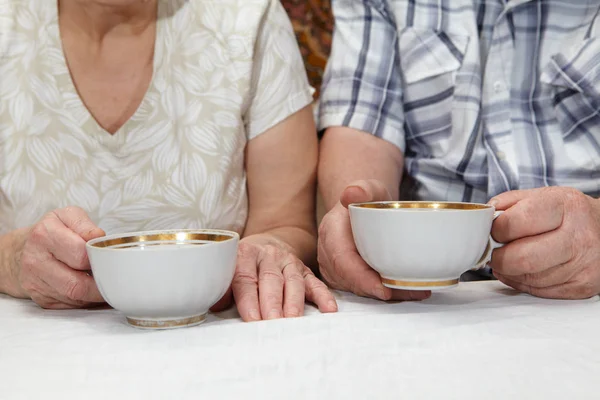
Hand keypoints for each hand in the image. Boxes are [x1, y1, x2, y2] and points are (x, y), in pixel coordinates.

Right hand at [9, 206, 105, 308]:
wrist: (19, 251)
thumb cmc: (51, 232)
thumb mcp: (67, 216)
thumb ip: (86, 225)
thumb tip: (100, 239)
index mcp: (44, 235)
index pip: (80, 254)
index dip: (100, 258)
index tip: (111, 258)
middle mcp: (36, 261)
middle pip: (77, 283)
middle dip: (101, 282)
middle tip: (115, 277)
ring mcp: (35, 283)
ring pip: (75, 297)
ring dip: (95, 294)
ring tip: (106, 283)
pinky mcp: (40, 299)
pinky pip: (70, 305)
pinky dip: (86, 300)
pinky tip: (91, 289)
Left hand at [212, 234, 337, 321]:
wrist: (268, 242)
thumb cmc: (243, 265)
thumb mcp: (228, 268)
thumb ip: (222, 287)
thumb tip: (213, 305)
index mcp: (245, 254)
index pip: (246, 278)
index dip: (249, 299)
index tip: (252, 319)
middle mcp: (268, 256)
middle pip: (271, 280)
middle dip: (272, 303)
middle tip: (273, 323)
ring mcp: (289, 262)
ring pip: (293, 282)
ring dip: (293, 303)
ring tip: (293, 322)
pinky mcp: (305, 270)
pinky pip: (315, 283)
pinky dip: (323, 296)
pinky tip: (329, 309)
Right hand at [317, 179, 430, 300]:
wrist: (362, 208)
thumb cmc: (367, 199)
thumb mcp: (370, 189)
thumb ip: (363, 188)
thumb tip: (351, 194)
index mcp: (331, 232)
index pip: (342, 260)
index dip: (361, 279)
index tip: (383, 289)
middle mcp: (328, 253)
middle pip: (350, 280)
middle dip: (379, 291)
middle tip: (411, 292)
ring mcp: (334, 267)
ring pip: (358, 288)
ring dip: (386, 294)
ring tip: (415, 291)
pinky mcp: (344, 277)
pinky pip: (362, 289)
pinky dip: (385, 292)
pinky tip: (408, 290)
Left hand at [489, 187, 599, 298]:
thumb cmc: (568, 212)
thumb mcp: (541, 196)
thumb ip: (508, 204)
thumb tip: (482, 220)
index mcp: (565, 206)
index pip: (517, 222)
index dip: (496, 230)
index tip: (493, 231)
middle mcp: (578, 236)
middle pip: (522, 258)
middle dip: (499, 258)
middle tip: (494, 252)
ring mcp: (583, 264)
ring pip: (529, 279)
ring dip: (509, 272)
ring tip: (508, 259)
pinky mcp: (583, 286)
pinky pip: (540, 291)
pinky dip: (523, 282)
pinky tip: (522, 271)